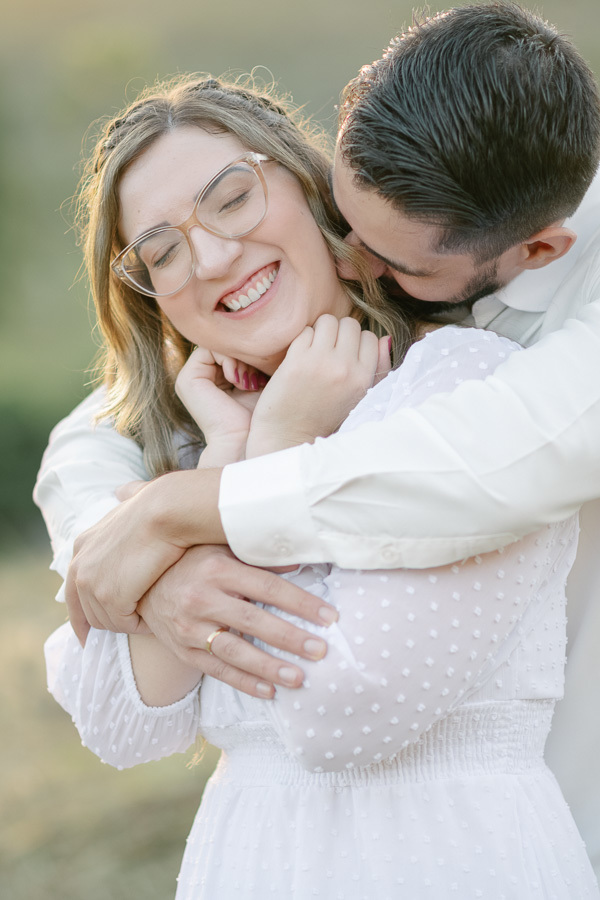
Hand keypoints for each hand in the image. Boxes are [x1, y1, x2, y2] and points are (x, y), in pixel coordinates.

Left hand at [65, 467, 224, 643]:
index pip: (72, 594)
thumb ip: (125, 499)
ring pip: (108, 622)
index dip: (80, 618)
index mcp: (82, 547)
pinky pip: (125, 624)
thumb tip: (122, 491)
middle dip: (111, 622)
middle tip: (135, 623)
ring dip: (128, 623)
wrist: (167, 512)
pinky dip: (140, 625)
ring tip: (149, 616)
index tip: (87, 635)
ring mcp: (92, 583)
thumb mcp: (132, 501)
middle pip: (89, 613)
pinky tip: (153, 616)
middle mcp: (79, 566)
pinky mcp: (109, 596)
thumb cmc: (159, 506)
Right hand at [137, 544, 337, 697]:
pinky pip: (216, 670)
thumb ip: (258, 556)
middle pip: (254, 622)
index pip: (267, 587)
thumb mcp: (221, 547)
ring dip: (269, 667)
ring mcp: (189, 627)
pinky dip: (244, 682)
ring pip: (235, 651)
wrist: (140, 582)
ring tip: (299, 678)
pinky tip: (269, 691)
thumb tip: (300, 561)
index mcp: (217, 568)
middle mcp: (201, 598)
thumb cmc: (192, 560)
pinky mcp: (182, 649)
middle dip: (290, 638)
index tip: (329, 617)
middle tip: (321, 650)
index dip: (300, 603)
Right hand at [175, 347, 265, 463]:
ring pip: (220, 344)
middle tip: (261, 373)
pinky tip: (239, 381)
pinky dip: (229, 359)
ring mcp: (192, 378)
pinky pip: (210, 349)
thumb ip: (259, 355)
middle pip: (227, 342)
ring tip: (251, 380)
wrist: (250, 442)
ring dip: (240, 357)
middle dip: (247, 352)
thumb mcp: (263, 378)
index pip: (236, 345)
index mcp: (218, 376)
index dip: (254, 349)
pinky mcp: (187, 380)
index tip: (270, 367)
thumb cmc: (264, 415)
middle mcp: (203, 376)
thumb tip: (270, 328)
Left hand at [246, 314, 390, 456]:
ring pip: (328, 321)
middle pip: (350, 324)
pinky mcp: (296, 359)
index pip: (370, 337)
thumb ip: (377, 370)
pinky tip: (300, 357)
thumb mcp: (359, 399)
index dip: (357, 343)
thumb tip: (385, 338)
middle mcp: (344, 368)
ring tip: (315, 350)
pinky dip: (303, 340)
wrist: (288, 437)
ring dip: (321, 331)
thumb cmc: (324, 419)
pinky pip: (306, 331)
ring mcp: (319, 361)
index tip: (345, 355)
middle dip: (340, 333)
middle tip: (328, 351)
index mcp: (363, 379)